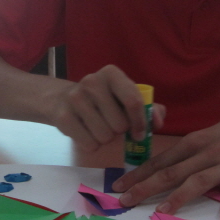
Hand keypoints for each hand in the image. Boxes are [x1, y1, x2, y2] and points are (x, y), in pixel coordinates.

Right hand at [48, 65, 164, 150]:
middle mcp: (92, 81)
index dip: (140, 122)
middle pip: (119, 124)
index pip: (133, 101)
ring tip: (99, 128)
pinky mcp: (63, 117)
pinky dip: (92, 145)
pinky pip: (89, 144)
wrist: (62, 99)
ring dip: (106, 138)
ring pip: (105, 136)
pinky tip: (86, 132)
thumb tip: (158, 121)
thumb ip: (148, 108)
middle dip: (119, 131)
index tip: (139, 134)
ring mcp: (75, 98)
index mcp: (112, 74)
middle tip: (112, 125)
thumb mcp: (125, 98)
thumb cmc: (103, 100)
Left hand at [112, 101, 219, 216]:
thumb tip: (160, 169)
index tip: (119, 188)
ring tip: (162, 211)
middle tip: (125, 201)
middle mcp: (207, 153)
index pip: (160, 161)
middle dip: (146, 187)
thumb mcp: (206, 135)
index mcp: (194, 143)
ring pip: (200, 180)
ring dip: (180, 196)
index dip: (138, 175)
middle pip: (172, 172)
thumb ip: (186, 153)